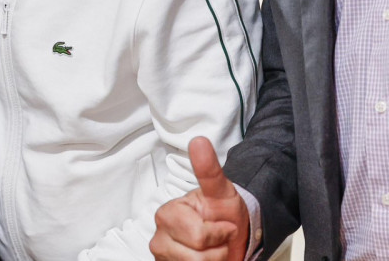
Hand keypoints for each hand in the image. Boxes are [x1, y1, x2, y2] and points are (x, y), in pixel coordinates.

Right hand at [151, 137, 249, 260]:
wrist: (229, 236)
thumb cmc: (223, 213)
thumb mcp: (222, 191)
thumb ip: (209, 169)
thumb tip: (199, 141)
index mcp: (167, 214)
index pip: (200, 236)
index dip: (220, 233)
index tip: (224, 226)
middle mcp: (159, 237)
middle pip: (197, 258)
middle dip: (218, 251)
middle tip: (219, 240)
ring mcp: (162, 257)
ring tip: (214, 251)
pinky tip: (207, 260)